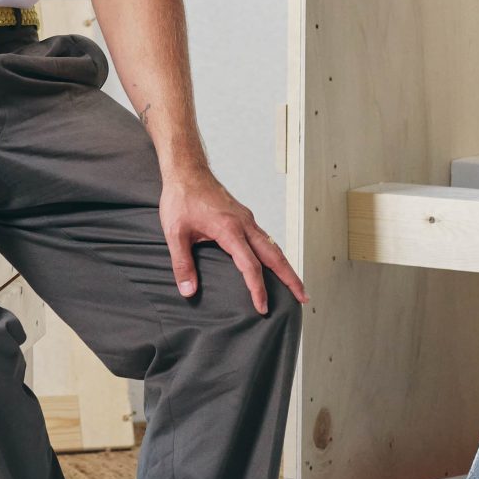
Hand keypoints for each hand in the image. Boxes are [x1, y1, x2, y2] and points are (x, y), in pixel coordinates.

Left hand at [161, 168, 305, 313]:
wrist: (187, 171)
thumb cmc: (181, 198)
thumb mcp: (175, 233)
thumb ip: (182, 264)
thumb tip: (188, 290)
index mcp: (230, 229)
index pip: (250, 265)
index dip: (257, 289)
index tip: (262, 307)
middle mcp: (245, 224)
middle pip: (275, 256)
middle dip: (291, 278)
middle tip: (303, 297)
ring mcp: (247, 220)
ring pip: (273, 246)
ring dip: (286, 266)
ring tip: (296, 285)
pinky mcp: (245, 217)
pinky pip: (265, 238)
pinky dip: (275, 254)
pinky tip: (274, 264)